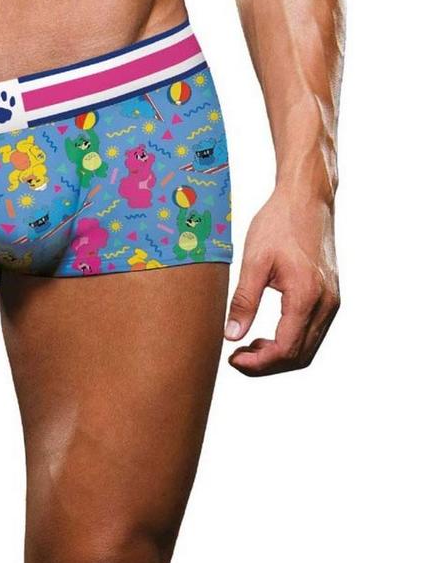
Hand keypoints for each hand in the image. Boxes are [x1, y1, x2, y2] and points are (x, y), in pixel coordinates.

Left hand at [224, 193, 339, 374]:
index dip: (258, 364)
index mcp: (306, 296)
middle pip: (300, 356)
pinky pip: (314, 332)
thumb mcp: (253, 260)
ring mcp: (332, 301)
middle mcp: (326, 304)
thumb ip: (244, 301)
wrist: (307, 198)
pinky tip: (267, 332)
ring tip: (248, 346)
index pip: (285, 350)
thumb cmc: (279, 223)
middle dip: (267, 364)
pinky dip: (291, 341)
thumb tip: (231, 336)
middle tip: (237, 358)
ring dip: (279, 355)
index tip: (232, 359)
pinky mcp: (331, 296)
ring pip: (309, 347)